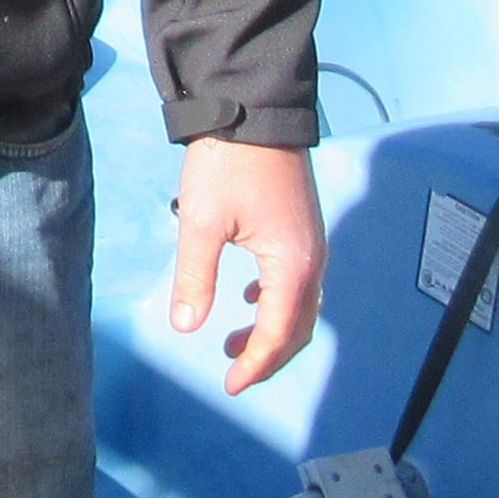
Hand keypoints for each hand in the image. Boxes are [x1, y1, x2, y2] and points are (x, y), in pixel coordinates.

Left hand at [170, 138, 325, 394]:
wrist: (252, 111)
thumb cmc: (226, 165)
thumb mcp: (200, 222)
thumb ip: (194, 277)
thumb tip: (186, 325)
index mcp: (292, 267)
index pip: (277, 333)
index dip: (255, 364)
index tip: (231, 386)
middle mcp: (312, 262)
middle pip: (297, 327)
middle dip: (267, 355)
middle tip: (235, 374)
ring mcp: (312, 245)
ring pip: (299, 305)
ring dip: (271, 329)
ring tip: (233, 342)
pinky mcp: (302, 230)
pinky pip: (297, 281)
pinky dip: (275, 300)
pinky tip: (247, 295)